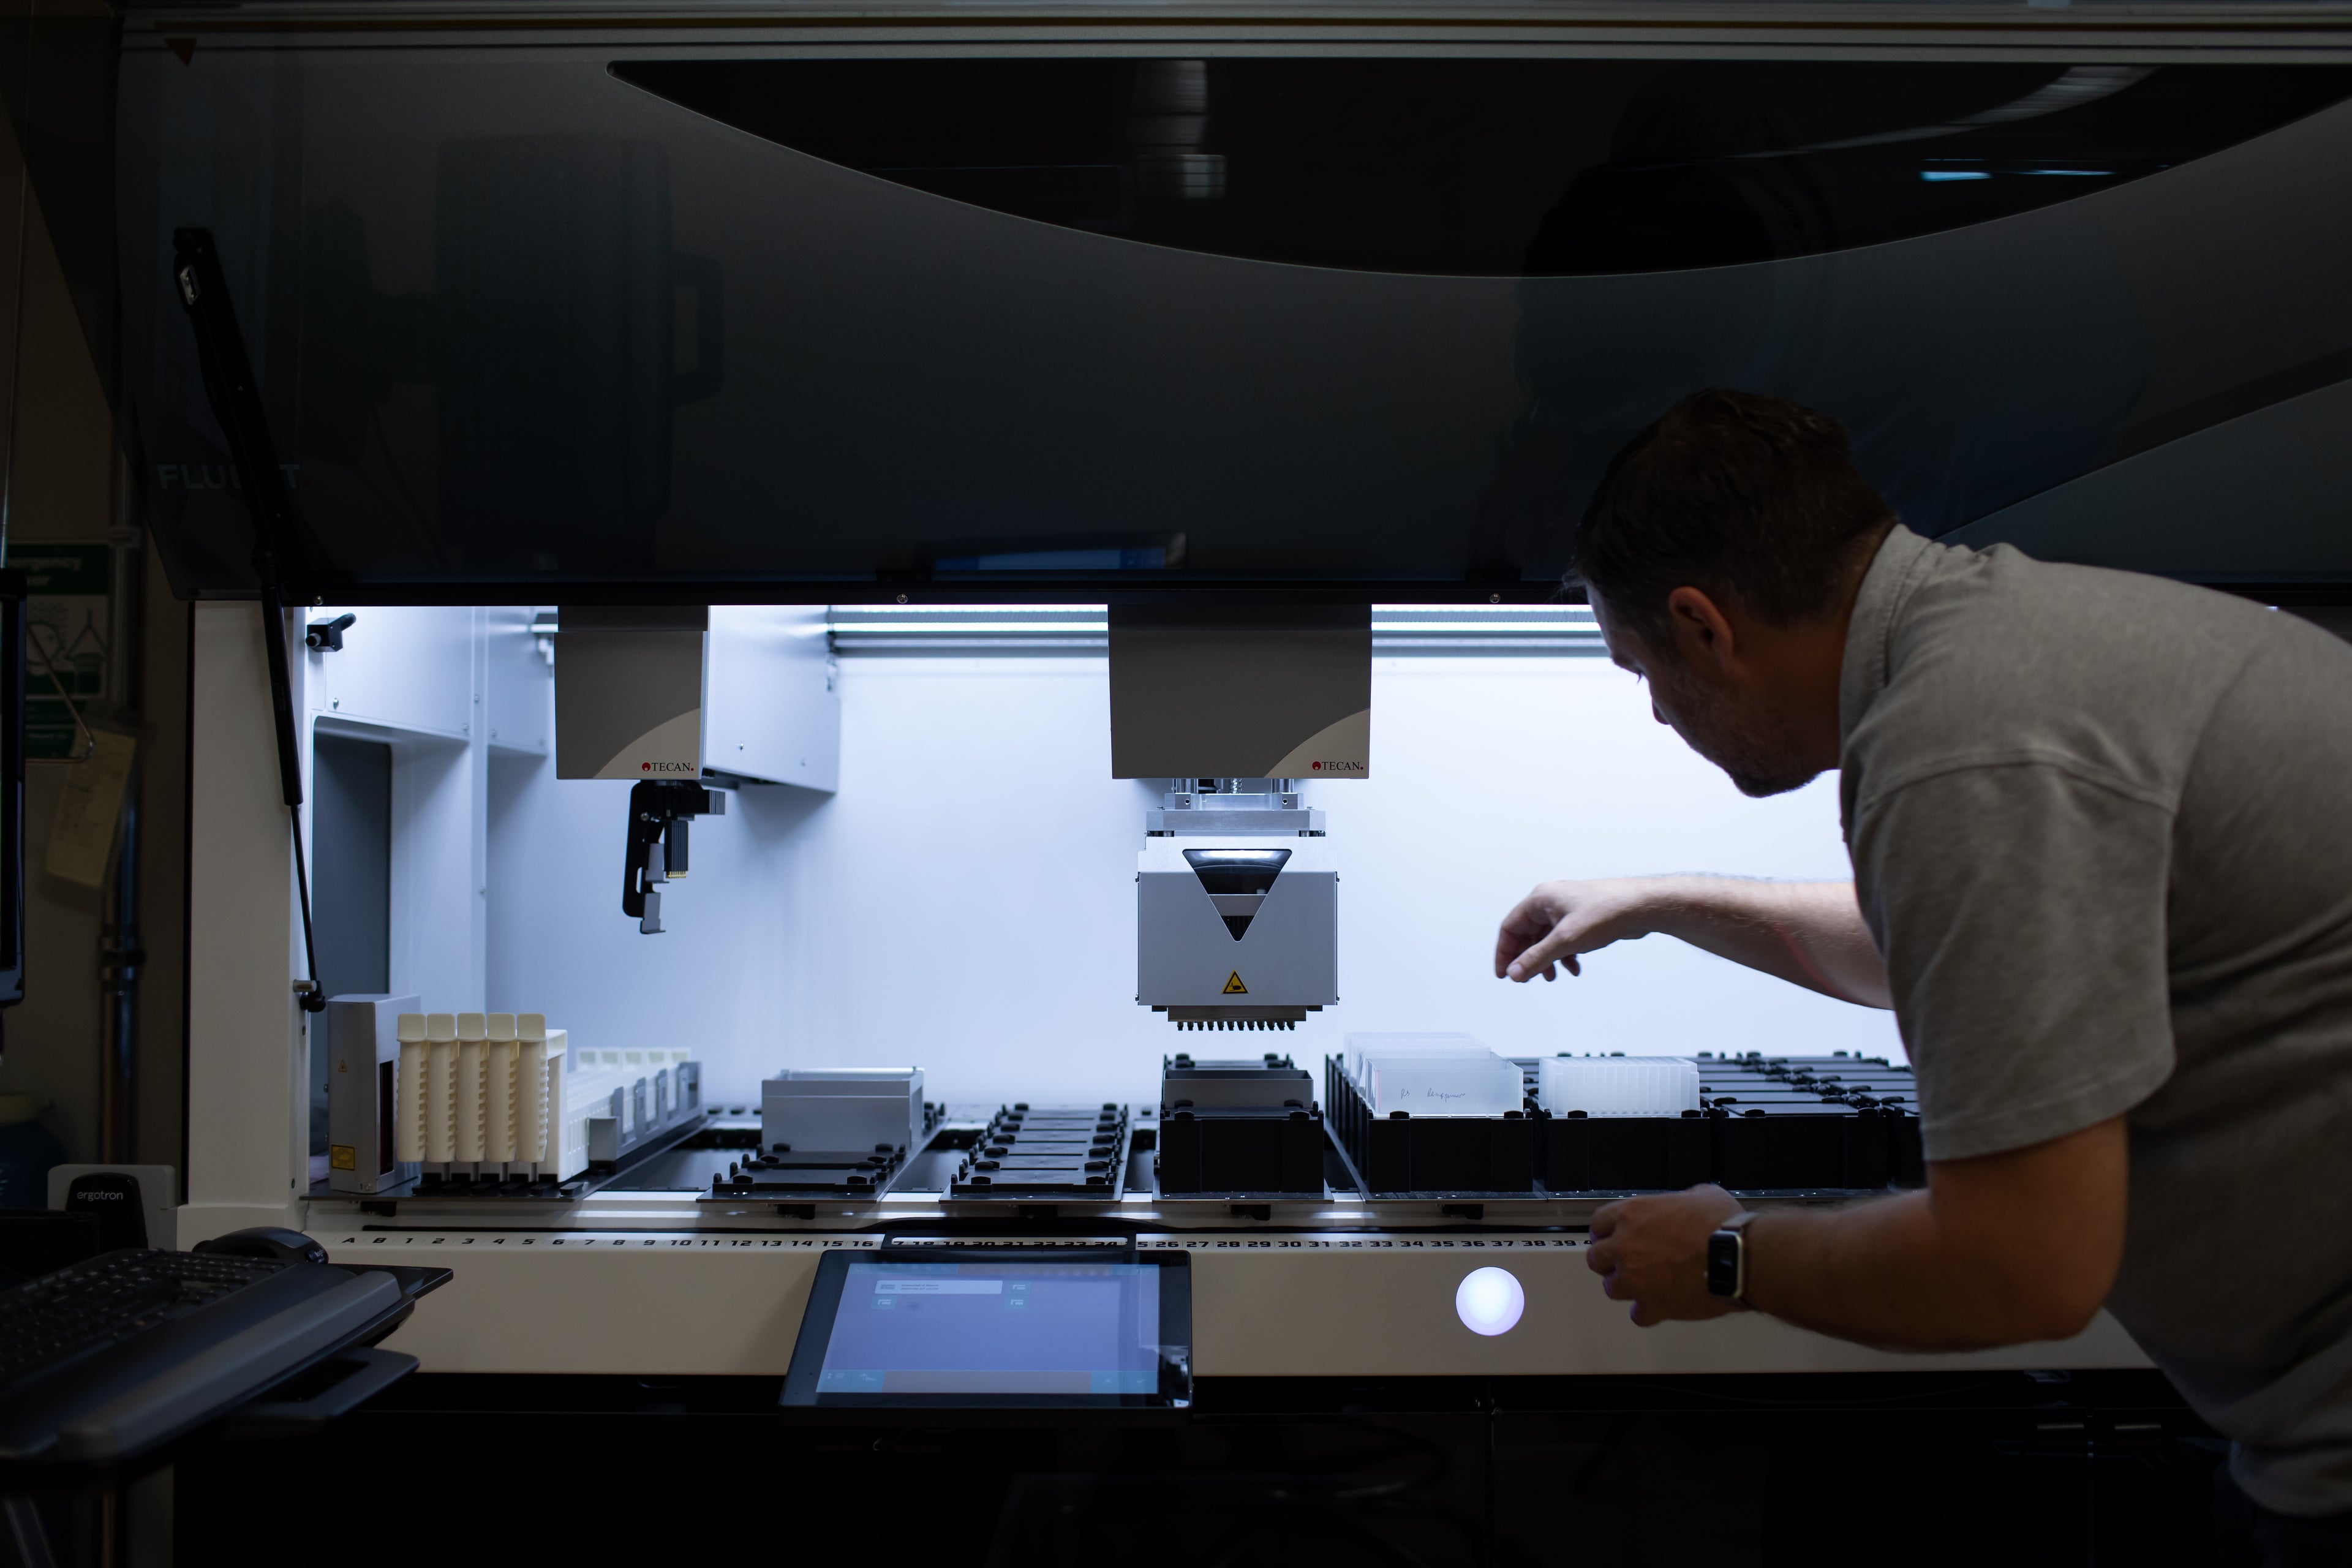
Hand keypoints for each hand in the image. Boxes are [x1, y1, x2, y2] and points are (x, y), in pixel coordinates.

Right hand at [1492, 877, 1677, 981]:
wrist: (1642, 906)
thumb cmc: (1607, 911)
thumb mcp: (1566, 940)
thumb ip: (1537, 959)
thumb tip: (1515, 973)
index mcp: (1540, 899)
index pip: (1510, 927)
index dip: (1504, 952)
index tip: (1504, 974)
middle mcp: (1551, 901)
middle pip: (1527, 934)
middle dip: (1528, 958)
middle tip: (1528, 978)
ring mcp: (1567, 909)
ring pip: (1546, 938)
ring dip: (1547, 959)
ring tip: (1552, 977)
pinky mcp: (1582, 918)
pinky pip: (1564, 939)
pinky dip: (1565, 955)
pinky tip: (1575, 968)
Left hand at [1586, 1185, 1746, 1325]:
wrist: (1736, 1258)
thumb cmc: (1722, 1227)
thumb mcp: (1702, 1195)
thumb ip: (1683, 1200)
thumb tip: (1689, 1202)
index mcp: (1633, 1215)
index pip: (1599, 1223)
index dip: (1605, 1231)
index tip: (1608, 1237)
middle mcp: (1626, 1247)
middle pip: (1597, 1259)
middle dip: (1608, 1261)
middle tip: (1622, 1262)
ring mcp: (1636, 1279)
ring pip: (1612, 1289)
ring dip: (1625, 1287)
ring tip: (1640, 1285)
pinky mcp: (1653, 1306)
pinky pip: (1638, 1315)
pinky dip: (1647, 1312)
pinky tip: (1657, 1307)